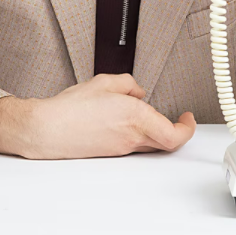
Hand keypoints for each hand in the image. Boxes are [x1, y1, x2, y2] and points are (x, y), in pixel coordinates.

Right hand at [24, 73, 196, 159]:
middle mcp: (132, 137)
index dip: (187, 128)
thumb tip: (138, 92)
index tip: (188, 117)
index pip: (174, 134)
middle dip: (176, 130)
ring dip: (157, 131)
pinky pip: (135, 144)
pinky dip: (139, 133)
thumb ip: (128, 84)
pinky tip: (126, 120)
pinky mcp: (111, 152)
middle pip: (167, 143)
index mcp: (136, 117)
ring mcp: (122, 148)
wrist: (48, 130)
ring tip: (148, 114)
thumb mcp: (104, 82)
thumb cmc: (71, 108)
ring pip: (151, 144)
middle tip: (179, 119)